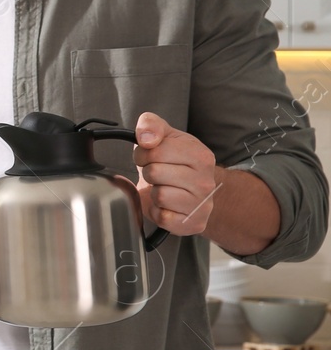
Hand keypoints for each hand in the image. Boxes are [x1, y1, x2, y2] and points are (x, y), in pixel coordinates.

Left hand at [132, 112, 218, 237]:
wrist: (194, 192)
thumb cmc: (176, 162)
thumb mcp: (165, 136)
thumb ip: (151, 125)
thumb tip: (146, 137)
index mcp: (201, 156)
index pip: (155, 150)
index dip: (144, 153)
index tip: (150, 157)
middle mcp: (206, 181)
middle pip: (154, 172)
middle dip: (149, 172)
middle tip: (158, 175)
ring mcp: (202, 205)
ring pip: (159, 195)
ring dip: (154, 192)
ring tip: (164, 189)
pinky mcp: (193, 224)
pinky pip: (162, 218)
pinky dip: (158, 212)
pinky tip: (167, 205)